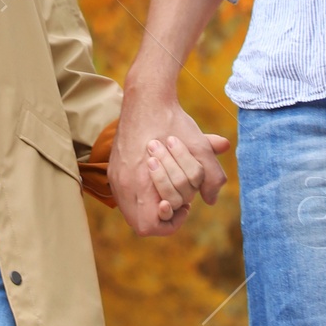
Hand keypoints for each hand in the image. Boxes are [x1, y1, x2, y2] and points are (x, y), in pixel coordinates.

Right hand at [111, 91, 230, 236]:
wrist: (146, 98)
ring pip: (132, 211)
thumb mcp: (199, 146)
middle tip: (180, 197)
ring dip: (153, 204)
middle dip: (165, 213)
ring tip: (169, 186)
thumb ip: (211, 175)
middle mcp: (123, 184)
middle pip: (140, 222)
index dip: (169, 222)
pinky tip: (158, 178)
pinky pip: (126, 196)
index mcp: (140, 182)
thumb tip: (211, 200)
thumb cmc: (172, 122)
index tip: (184, 205)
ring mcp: (115, 177)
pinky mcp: (114, 169)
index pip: (148, 226)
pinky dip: (144, 195)